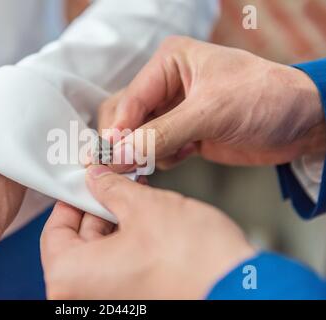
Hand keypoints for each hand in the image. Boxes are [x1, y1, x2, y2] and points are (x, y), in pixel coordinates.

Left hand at [41, 165, 254, 298]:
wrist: (241, 293)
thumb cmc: (194, 261)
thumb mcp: (144, 207)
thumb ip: (111, 188)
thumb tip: (97, 178)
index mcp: (70, 279)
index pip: (54, 231)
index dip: (71, 200)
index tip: (83, 183)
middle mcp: (83, 299)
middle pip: (78, 243)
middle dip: (99, 208)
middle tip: (114, 182)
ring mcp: (110, 303)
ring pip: (101, 255)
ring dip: (117, 223)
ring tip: (136, 196)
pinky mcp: (135, 303)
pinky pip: (120, 269)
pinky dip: (129, 244)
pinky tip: (147, 221)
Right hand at [98, 37, 325, 169]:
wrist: (301, 122)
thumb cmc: (264, 99)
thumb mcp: (211, 112)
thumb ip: (161, 134)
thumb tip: (120, 153)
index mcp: (169, 62)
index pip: (130, 98)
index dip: (118, 129)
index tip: (111, 157)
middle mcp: (166, 84)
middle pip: (125, 116)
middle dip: (126, 142)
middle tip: (125, 166)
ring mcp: (173, 111)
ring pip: (137, 136)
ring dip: (144, 152)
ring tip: (169, 156)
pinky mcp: (182, 133)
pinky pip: (155, 149)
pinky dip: (160, 159)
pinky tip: (184, 155)